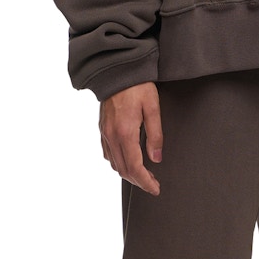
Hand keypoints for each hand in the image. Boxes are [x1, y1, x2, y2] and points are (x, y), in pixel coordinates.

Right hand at [99, 81, 162, 195]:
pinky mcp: (102, 127)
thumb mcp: (153, 106)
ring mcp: (104, 132)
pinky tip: (127, 159)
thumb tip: (156, 159)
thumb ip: (155, 134)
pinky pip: (107, 153)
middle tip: (153, 184)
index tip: (156, 189)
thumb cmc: (138, 85)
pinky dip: (117, 162)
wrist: (117, 69)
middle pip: (123, 170)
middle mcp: (111, 136)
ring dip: (128, 173)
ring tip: (143, 174)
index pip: (135, 168)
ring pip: (113, 163)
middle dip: (138, 181)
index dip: (146, 182)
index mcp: (125, 133)